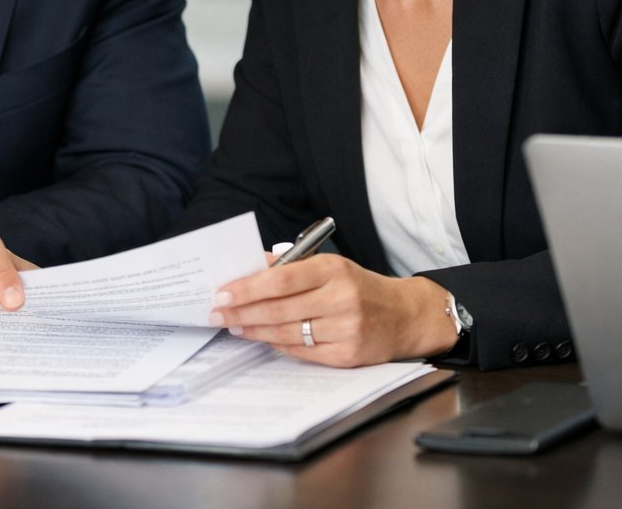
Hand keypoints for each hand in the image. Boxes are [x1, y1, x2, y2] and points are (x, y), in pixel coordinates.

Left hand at [207, 254, 458, 366]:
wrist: (404, 316)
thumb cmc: (359, 287)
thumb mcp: (331, 265)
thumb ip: (291, 266)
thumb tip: (249, 266)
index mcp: (334, 269)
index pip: (281, 279)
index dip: (248, 287)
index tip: (223, 292)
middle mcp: (341, 298)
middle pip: (279, 309)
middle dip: (242, 312)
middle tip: (217, 312)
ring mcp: (345, 329)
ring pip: (287, 333)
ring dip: (254, 330)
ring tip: (233, 325)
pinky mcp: (347, 355)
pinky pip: (301, 352)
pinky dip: (277, 345)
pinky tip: (262, 338)